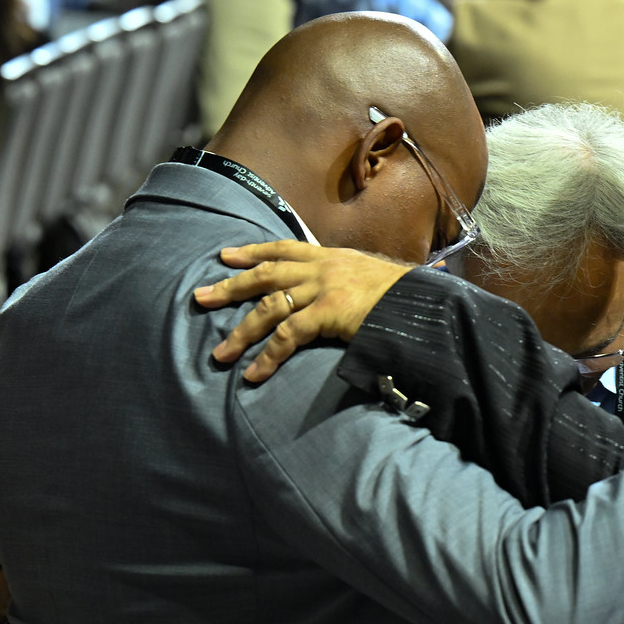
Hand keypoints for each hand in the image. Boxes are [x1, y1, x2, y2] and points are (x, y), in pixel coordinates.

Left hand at [193, 242, 412, 383]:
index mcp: (331, 257)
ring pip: (269, 306)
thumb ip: (347, 284)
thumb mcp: (370, 279)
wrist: (423, 304)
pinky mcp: (328, 312)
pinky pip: (288, 335)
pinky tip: (254, 374)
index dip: (253, 251)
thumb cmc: (403, 298)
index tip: (226, 255)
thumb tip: (338, 298)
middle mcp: (322, 267)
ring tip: (220, 354)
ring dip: (241, 332)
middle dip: (230, 286)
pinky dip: (268, 357)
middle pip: (266, 274)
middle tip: (200, 297)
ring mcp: (324, 288)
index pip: (284, 249)